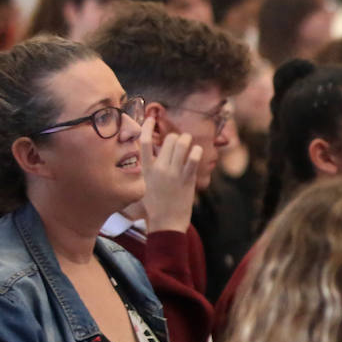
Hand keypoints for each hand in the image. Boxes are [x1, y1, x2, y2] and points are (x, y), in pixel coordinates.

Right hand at [139, 115, 200, 233]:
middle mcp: (159, 168)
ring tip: (190, 144)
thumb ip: (146, 170)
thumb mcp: (143, 185)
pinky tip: (198, 151)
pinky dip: (197, 151)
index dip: (147, 126)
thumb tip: (151, 157)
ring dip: (188, 140)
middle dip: (176, 137)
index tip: (151, 118)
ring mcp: (174, 173)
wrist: (166, 223)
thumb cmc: (154, 207)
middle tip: (180, 142)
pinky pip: (194, 158)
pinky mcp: (187, 179)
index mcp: (145, 168)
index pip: (143, 141)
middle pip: (169, 139)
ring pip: (182, 144)